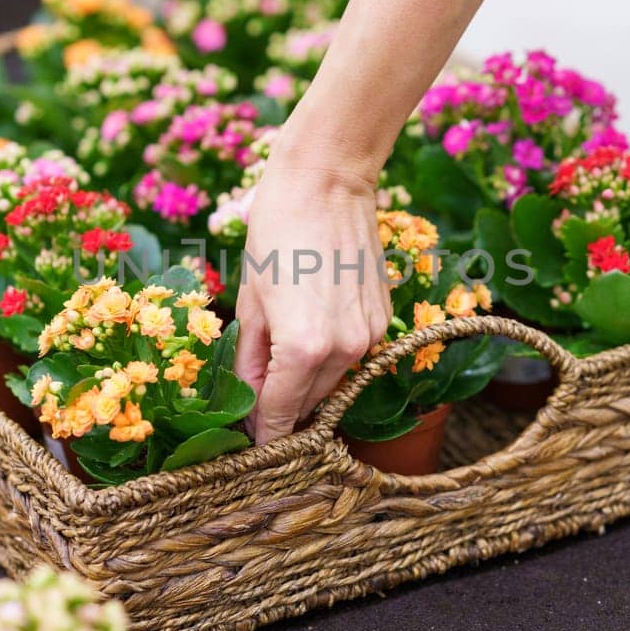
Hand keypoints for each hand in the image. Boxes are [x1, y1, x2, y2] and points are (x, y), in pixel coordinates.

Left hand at [234, 162, 391, 443]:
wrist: (328, 182)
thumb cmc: (276, 231)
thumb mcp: (250, 300)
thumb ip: (249, 359)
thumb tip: (247, 403)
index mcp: (303, 349)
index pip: (280, 414)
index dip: (262, 435)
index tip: (249, 449)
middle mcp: (344, 351)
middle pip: (309, 404)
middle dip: (282, 409)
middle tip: (255, 407)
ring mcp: (369, 336)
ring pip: (334, 383)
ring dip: (307, 383)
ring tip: (279, 364)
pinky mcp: (382, 320)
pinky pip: (352, 356)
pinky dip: (330, 357)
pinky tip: (310, 330)